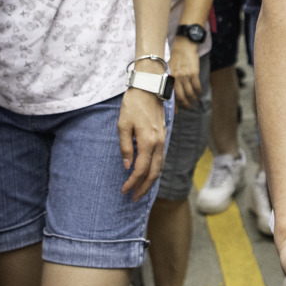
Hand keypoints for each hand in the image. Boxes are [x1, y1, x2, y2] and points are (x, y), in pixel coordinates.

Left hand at [118, 86, 166, 200]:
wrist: (149, 88)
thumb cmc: (133, 105)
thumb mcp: (123, 125)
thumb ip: (125, 147)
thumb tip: (127, 165)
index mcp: (147, 142)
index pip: (140, 169)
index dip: (132, 182)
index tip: (123, 190)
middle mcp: (158, 143)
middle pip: (153, 173)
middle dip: (143, 187)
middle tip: (133, 198)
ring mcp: (162, 140)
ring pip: (159, 167)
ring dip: (150, 181)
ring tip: (141, 190)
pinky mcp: (162, 136)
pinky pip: (161, 158)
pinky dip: (155, 170)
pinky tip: (148, 173)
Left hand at [170, 35, 200, 106]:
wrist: (184, 45)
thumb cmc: (175, 56)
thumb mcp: (168, 67)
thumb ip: (169, 78)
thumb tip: (170, 91)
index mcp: (169, 77)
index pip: (170, 95)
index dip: (174, 105)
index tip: (176, 112)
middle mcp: (176, 78)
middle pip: (181, 96)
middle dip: (185, 104)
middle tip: (188, 107)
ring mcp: (185, 76)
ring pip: (190, 92)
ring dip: (193, 98)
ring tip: (194, 100)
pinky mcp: (194, 73)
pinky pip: (197, 86)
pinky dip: (198, 91)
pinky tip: (199, 92)